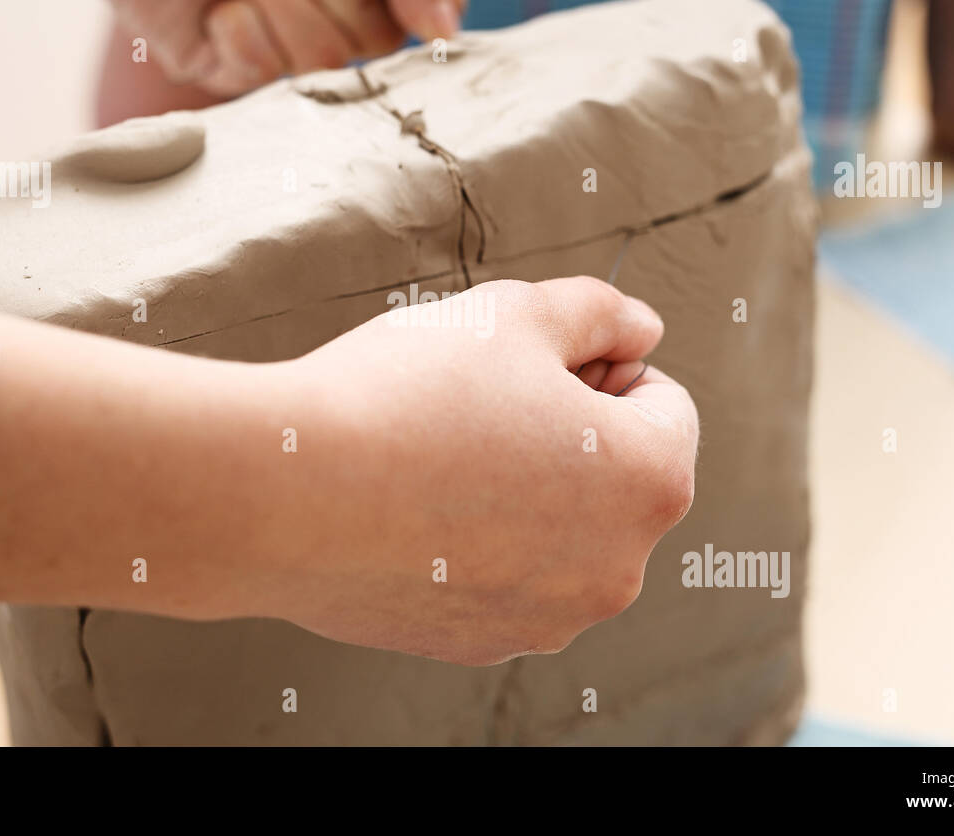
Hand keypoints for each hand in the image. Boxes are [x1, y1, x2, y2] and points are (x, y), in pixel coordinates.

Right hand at [0, 278, 697, 667]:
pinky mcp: (480, 642)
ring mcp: (548, 618)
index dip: (604, 365)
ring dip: (530, 490)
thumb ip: (602, 312)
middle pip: (619, 476)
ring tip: (444, 452)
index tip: (536, 361)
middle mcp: (617, 569)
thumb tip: (644, 329)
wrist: (286, 492)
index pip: (667, 405)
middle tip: (487, 399)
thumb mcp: (514, 314)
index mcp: (651, 482)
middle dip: (574, 433)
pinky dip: (481, 542)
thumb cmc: (406, 392)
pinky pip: (508, 577)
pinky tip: (417, 506)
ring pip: (563, 531)